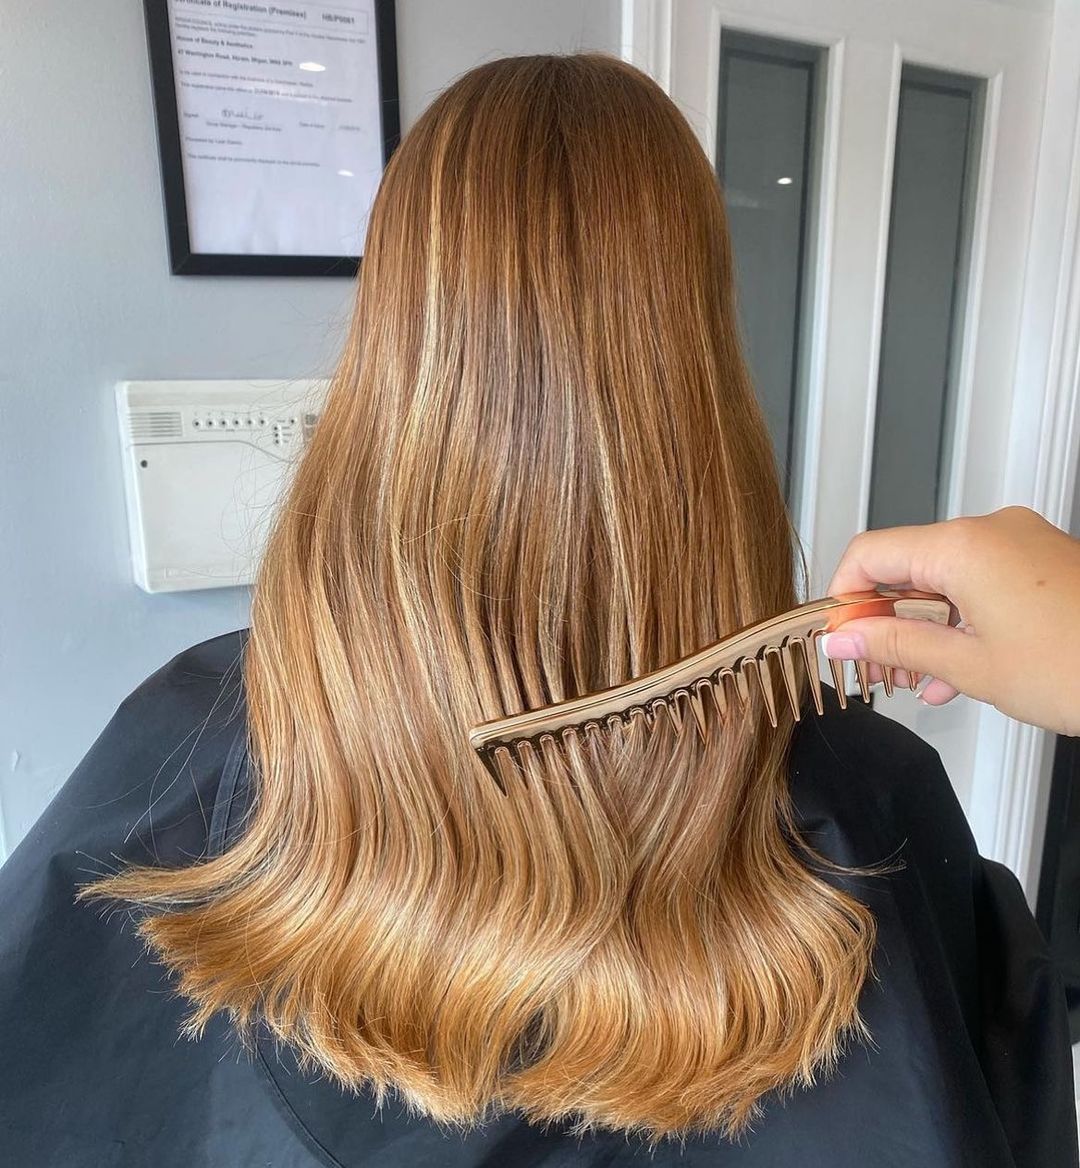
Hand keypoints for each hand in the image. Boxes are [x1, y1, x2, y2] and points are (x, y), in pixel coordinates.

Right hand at [822, 506, 1079, 735]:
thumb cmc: (1077, 666)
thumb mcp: (969, 665)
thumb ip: (893, 647)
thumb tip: (842, 638)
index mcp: (963, 545)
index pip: (869, 554)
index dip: (844, 599)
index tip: (839, 639)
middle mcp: (990, 530)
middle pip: (905, 565)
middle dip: (883, 620)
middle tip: (874, 671)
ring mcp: (1021, 542)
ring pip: (943, 577)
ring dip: (921, 627)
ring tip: (915, 681)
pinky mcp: (1043, 560)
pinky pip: (980, 580)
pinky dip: (958, 618)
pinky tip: (954, 670)